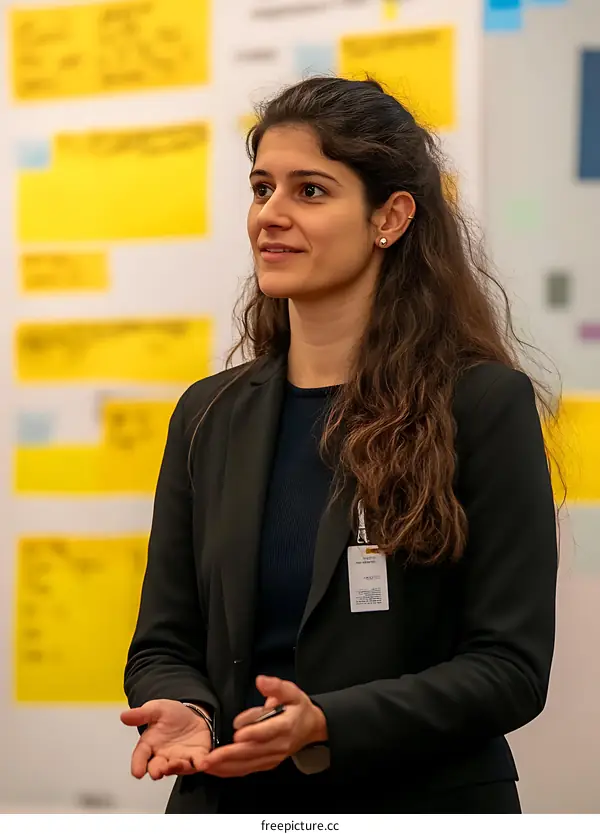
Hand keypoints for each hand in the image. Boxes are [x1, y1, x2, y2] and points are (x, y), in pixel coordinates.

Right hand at [120, 699, 211, 779]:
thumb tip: (124, 715)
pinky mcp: (197, 757)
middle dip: (157, 770)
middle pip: (158, 767)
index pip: (140, 757)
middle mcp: (163, 756)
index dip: (138, 765)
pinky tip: (202, 762)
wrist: (193, 715)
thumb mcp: (157, 709)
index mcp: (150, 745)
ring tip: (178, 763)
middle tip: (157, 771)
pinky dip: (201, 763)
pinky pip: (199, 762)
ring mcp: (180, 759)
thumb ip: (142, 714)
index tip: (137, 772)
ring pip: (178, 767)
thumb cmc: (171, 716)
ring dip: (178, 767)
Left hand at [200, 675, 327, 777]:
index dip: (253, 733)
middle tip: (209, 757)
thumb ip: (275, 686)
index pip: (268, 731)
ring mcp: (273, 757)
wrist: (312, 728)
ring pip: (248, 764)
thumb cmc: (299, 708)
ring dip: (226, 766)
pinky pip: (248, 769)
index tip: (237, 734)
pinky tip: (216, 769)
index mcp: (286, 725)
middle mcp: (279, 745)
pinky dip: (230, 771)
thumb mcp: (291, 691)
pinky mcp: (268, 763)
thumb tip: (260, 681)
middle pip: (253, 751)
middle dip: (229, 755)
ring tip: (207, 765)